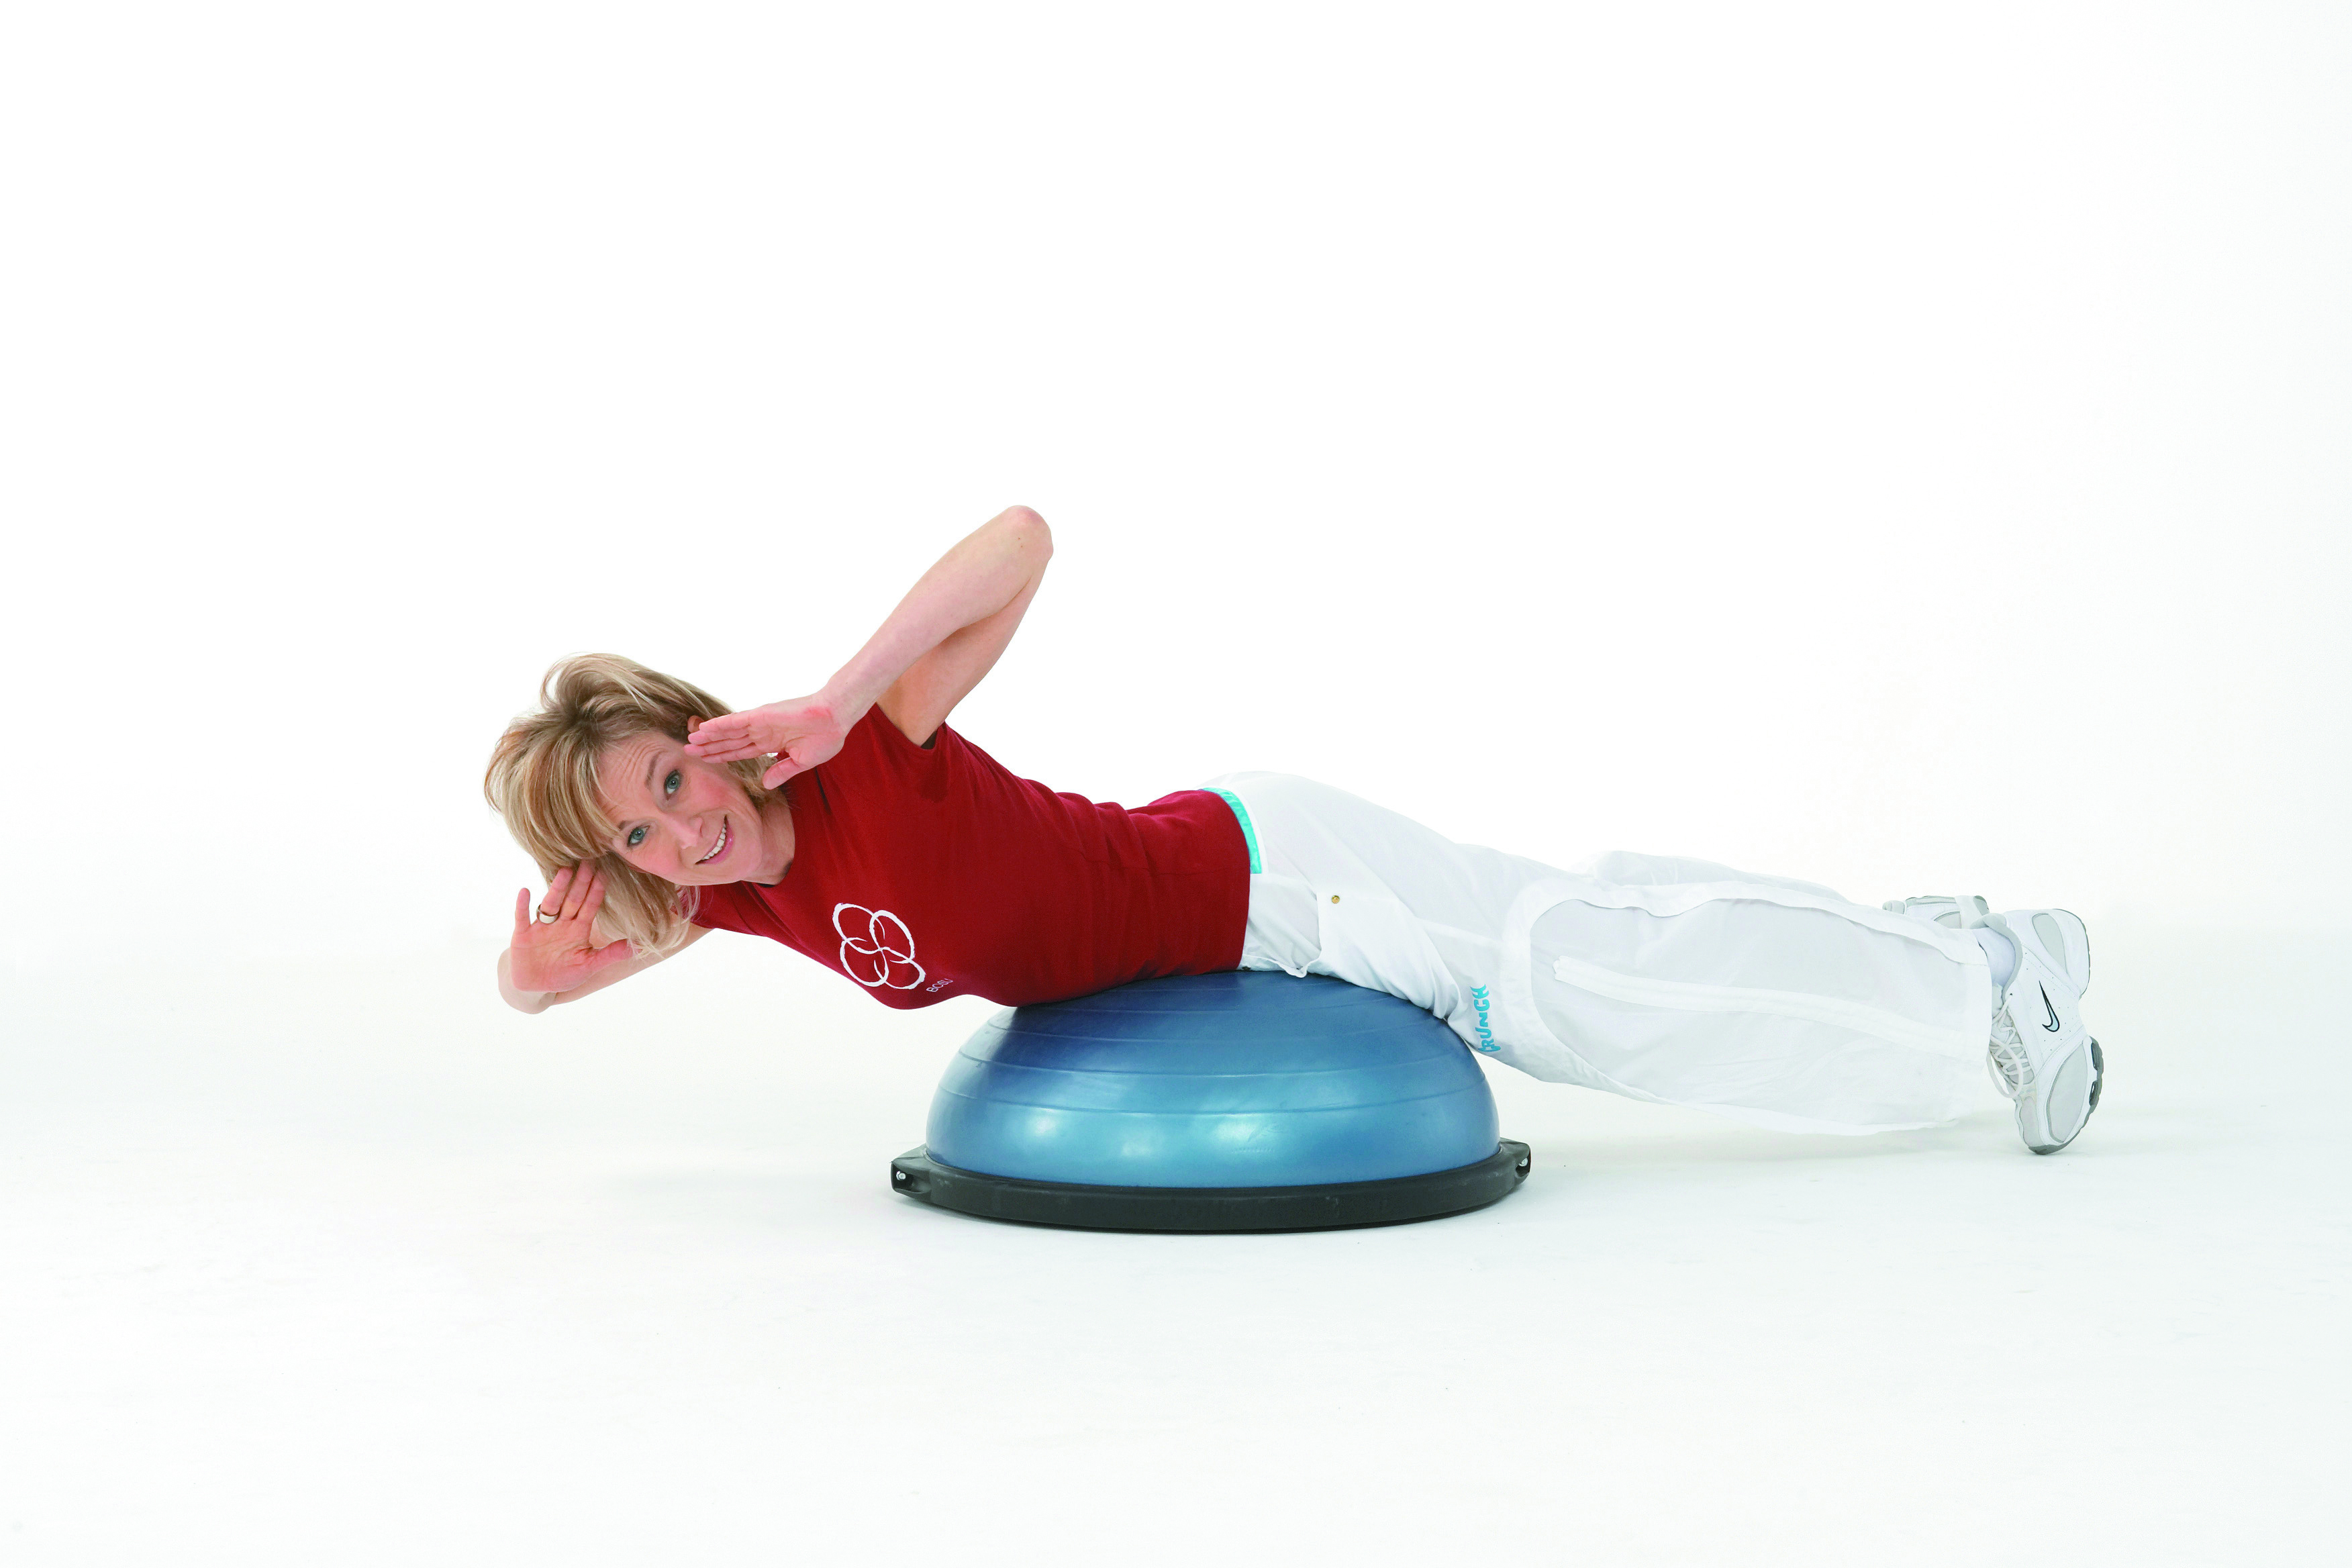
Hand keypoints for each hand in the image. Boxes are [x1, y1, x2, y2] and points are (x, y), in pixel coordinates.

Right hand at [509, 866, 634, 995]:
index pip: (590, 906)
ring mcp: (542, 927)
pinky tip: (525, 891)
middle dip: (581, 882)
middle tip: (589, 861)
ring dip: (557, 889)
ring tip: (565, 871)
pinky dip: (522, 905)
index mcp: (578, 929)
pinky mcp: (523, 935)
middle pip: (573, 900)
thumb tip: (639, 947)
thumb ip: (610, 955)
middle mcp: (561, 924)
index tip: (605, 872)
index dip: (597, 890)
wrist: (534, 986)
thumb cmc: (563, 973)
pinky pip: (521, 918)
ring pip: (551, 904)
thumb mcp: (589, 965)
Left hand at [685, 694, 849, 787]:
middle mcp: (763, 733)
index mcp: (773, 743)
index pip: (742, 752)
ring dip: (709, 737)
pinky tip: (704, 728)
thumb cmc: (825, 738)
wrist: (834, 720)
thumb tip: (765, 784)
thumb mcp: (802, 762)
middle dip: (711, 747)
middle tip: (690, 751)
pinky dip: (718, 725)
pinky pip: (735, 721)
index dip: (724, 756)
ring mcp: (760, 724)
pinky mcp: (760, 715)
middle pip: (730, 742)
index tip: (708, 759)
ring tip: (691, 741)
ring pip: (728, 732)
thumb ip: (781, 771)